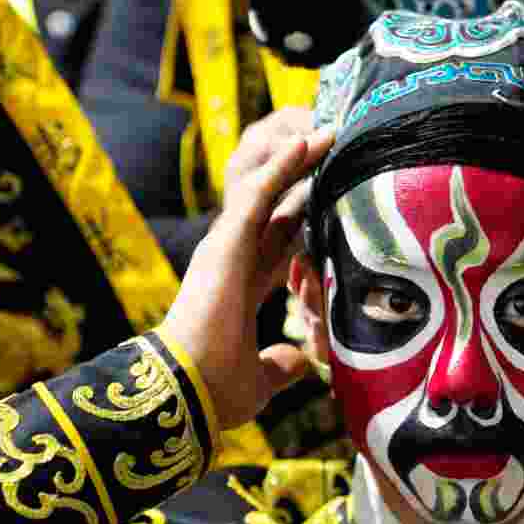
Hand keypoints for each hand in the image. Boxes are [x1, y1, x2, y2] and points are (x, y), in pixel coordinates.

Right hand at [160, 108, 333, 428]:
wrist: (188, 395)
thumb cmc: (215, 391)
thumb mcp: (261, 379)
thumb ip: (280, 364)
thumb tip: (300, 360)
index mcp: (240, 286)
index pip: (278, 240)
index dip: (305, 216)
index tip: (333, 195)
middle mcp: (231, 259)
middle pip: (275, 204)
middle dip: (303, 176)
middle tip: (335, 144)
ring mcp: (226, 246)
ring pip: (267, 188)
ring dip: (297, 157)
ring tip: (329, 127)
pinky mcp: (226, 242)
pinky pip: (260, 193)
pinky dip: (285, 166)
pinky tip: (310, 140)